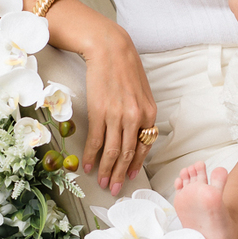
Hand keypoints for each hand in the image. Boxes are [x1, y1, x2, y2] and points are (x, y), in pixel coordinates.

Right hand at [79, 25, 157, 194]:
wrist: (109, 49)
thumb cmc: (124, 68)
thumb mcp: (141, 92)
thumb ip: (140, 113)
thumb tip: (135, 133)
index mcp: (149, 113)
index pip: (144, 146)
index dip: (136, 164)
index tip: (130, 177)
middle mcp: (136, 117)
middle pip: (128, 153)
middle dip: (121, 174)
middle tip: (115, 189)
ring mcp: (117, 116)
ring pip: (113, 151)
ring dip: (107, 170)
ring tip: (103, 183)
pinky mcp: (100, 112)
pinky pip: (97, 141)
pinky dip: (93, 156)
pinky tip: (88, 165)